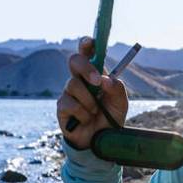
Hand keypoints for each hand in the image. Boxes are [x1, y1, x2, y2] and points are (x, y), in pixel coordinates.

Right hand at [58, 35, 128, 149]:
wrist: (100, 141)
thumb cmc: (110, 118)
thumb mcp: (121, 103)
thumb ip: (117, 89)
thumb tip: (105, 80)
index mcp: (95, 74)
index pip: (88, 52)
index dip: (87, 43)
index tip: (92, 41)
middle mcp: (80, 79)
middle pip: (74, 60)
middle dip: (86, 68)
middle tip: (97, 82)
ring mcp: (69, 93)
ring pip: (73, 84)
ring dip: (89, 100)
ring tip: (96, 112)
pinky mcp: (62, 107)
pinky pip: (70, 103)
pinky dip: (82, 113)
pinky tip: (86, 120)